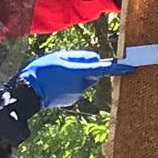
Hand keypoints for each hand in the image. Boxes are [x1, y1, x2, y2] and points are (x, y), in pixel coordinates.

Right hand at [17, 49, 131, 109]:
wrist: (26, 92)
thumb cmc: (42, 70)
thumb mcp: (61, 56)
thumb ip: (80, 57)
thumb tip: (96, 59)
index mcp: (80, 72)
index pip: (103, 70)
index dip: (118, 69)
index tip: (131, 68)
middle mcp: (81, 86)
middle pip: (92, 74)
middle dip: (86, 69)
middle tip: (68, 64)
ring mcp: (76, 95)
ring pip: (83, 82)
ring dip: (76, 77)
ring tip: (58, 74)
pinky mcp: (70, 101)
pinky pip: (75, 89)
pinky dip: (70, 84)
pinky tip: (56, 82)